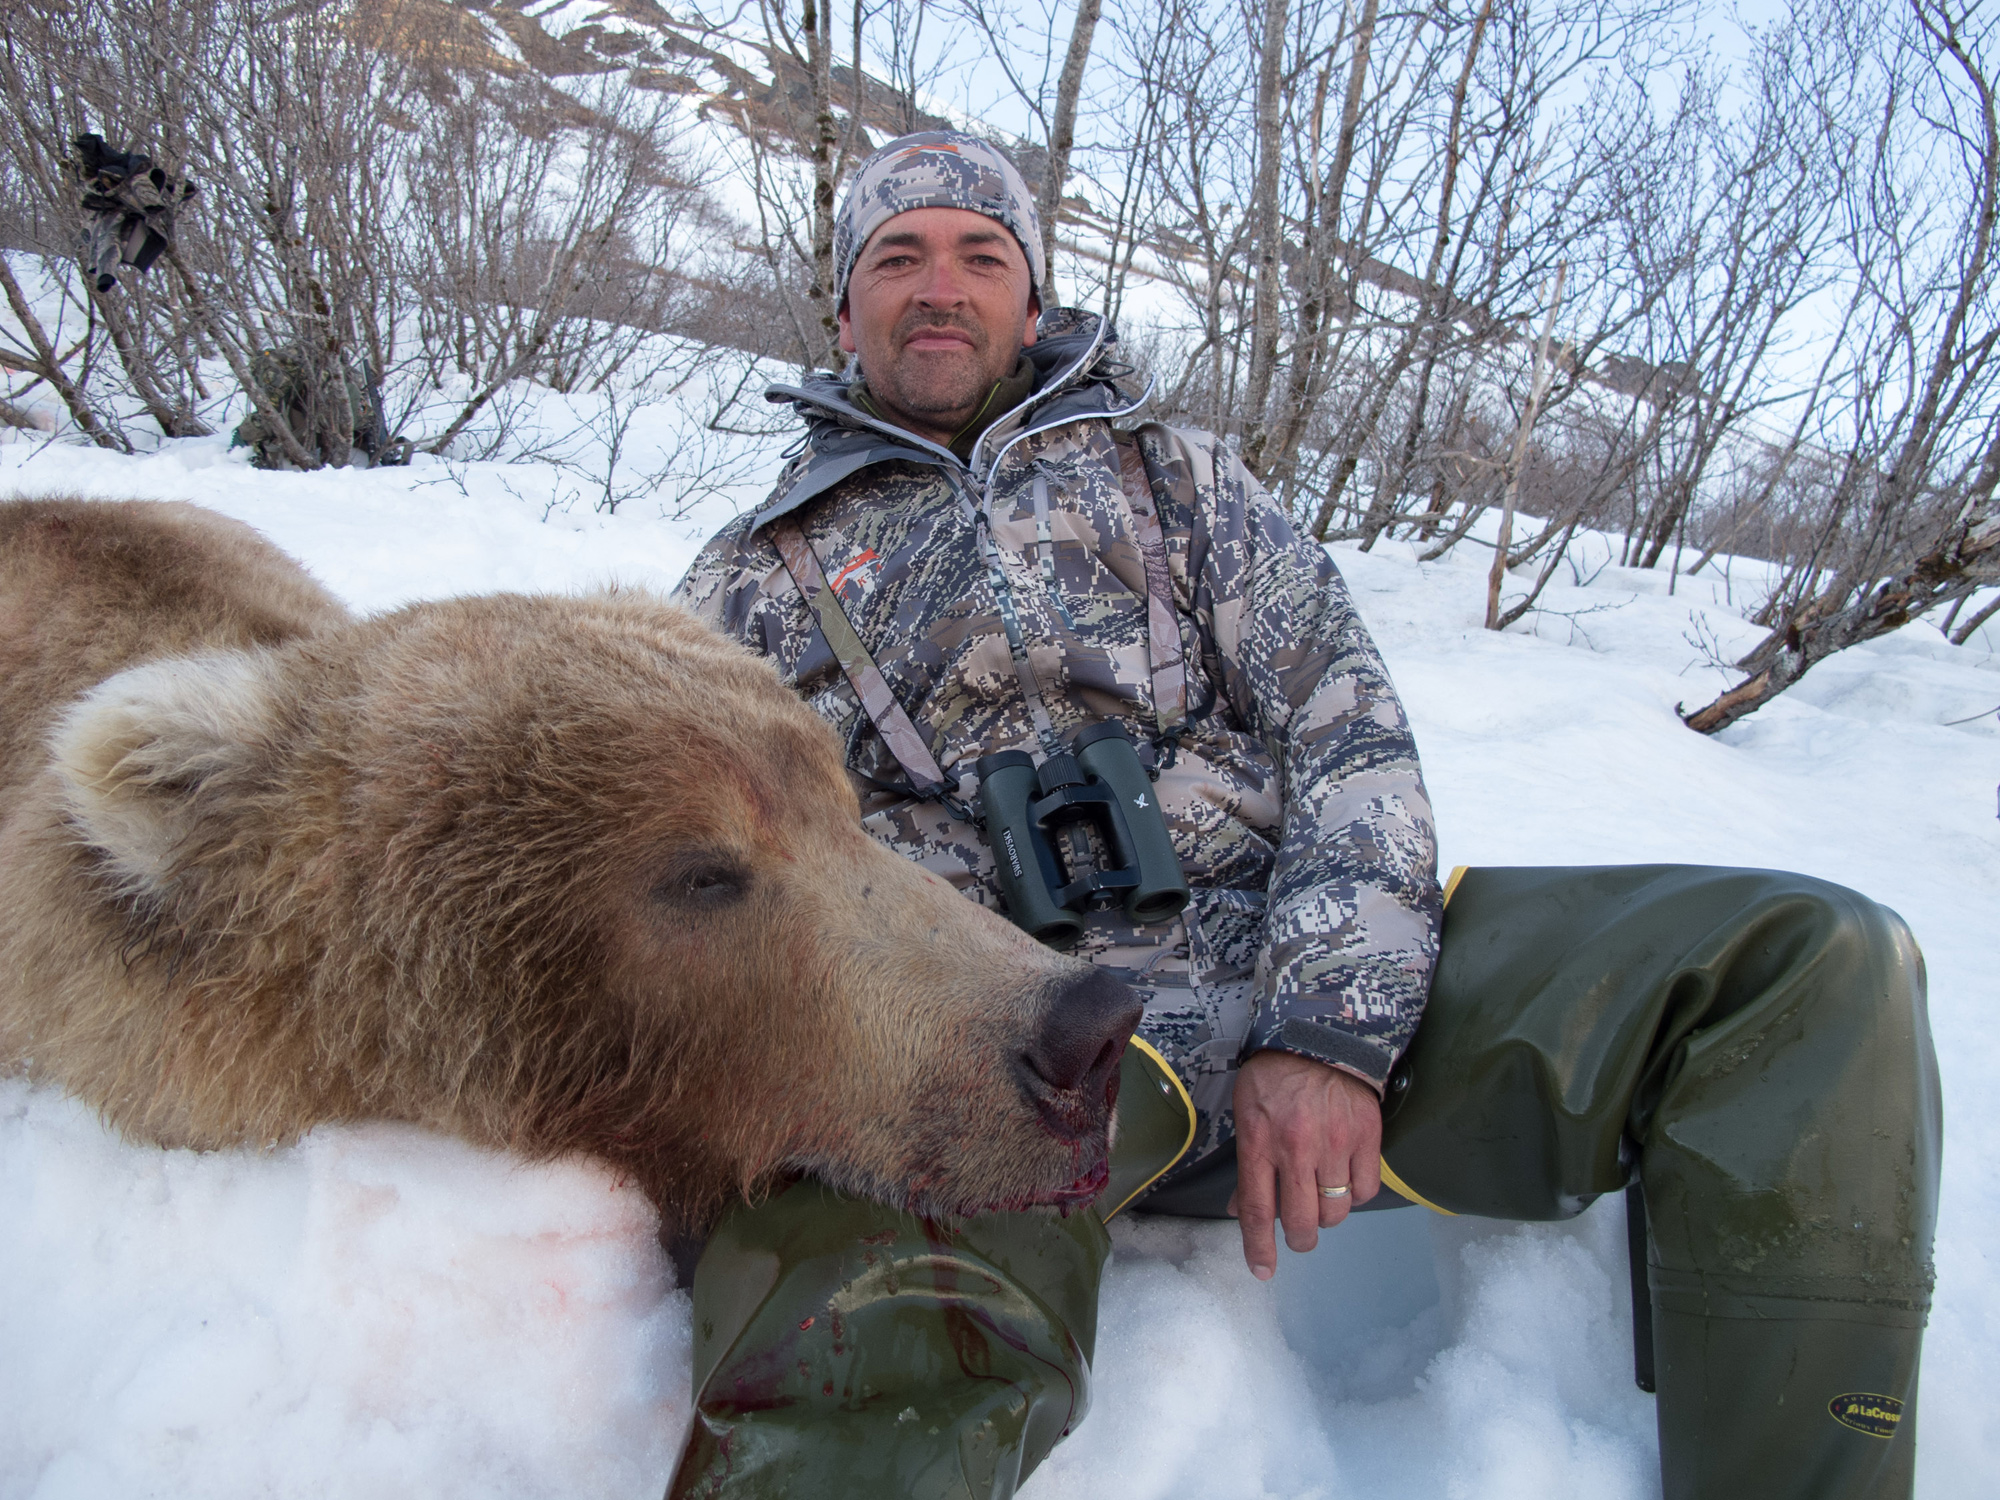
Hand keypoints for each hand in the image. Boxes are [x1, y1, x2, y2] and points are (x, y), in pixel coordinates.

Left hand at [1226, 1050, 1381, 1278]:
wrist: (1319, 1035)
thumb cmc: (1275, 1076)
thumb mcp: (1246, 1114)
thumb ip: (1248, 1165)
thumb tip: (1242, 1211)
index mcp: (1259, 1141)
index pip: (1257, 1210)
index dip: (1259, 1248)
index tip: (1263, 1271)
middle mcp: (1296, 1147)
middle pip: (1301, 1221)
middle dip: (1300, 1237)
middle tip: (1300, 1231)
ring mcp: (1335, 1143)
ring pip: (1335, 1212)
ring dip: (1326, 1215)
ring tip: (1321, 1195)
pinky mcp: (1366, 1137)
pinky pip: (1365, 1192)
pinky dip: (1354, 1196)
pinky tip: (1344, 1179)